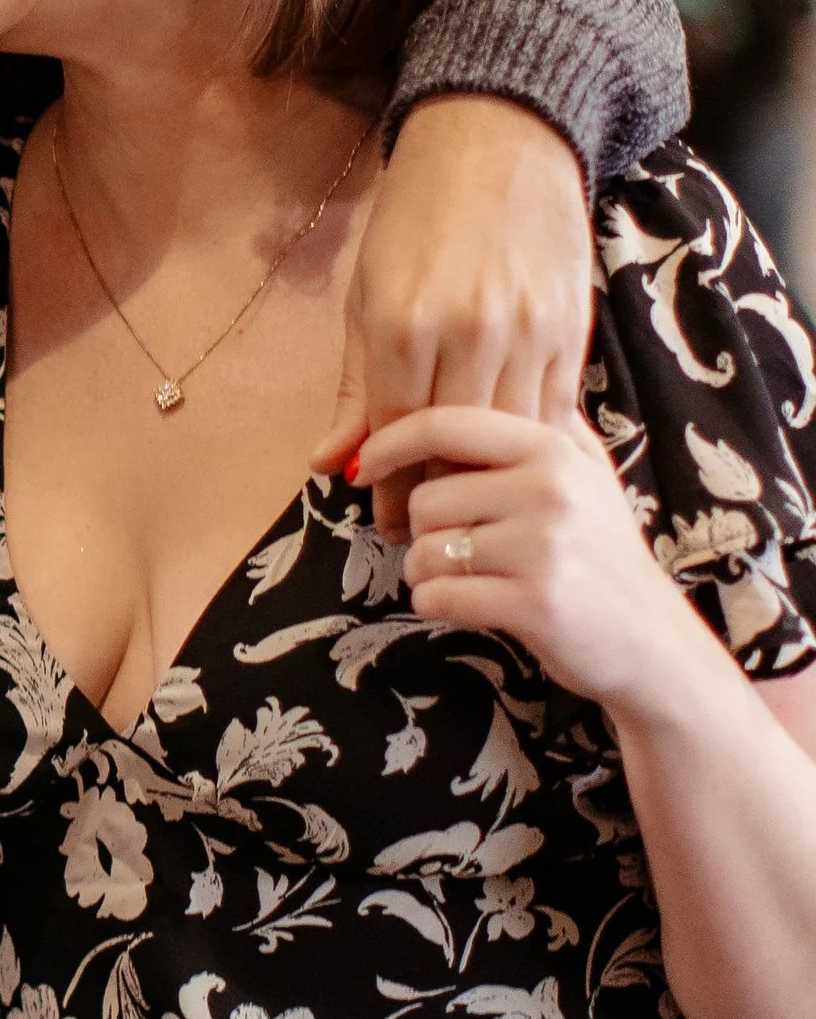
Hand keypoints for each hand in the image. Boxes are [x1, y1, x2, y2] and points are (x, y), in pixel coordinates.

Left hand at [319, 98, 593, 538]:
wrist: (497, 143)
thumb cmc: (415, 219)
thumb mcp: (365, 296)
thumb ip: (356, 387)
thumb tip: (328, 463)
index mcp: (404, 326)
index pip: (394, 435)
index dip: (387, 485)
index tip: (381, 518)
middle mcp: (468, 333)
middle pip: (452, 446)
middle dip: (433, 494)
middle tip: (420, 531)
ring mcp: (527, 331)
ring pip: (506, 435)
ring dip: (484, 477)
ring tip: (463, 503)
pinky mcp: (571, 327)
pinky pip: (552, 407)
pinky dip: (527, 438)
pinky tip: (511, 460)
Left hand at [358, 401, 694, 715]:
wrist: (654, 644)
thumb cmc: (604, 557)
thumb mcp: (588, 476)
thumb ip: (542, 426)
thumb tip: (473, 373)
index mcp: (552, 448)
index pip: (446, 424)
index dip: (390, 441)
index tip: (364, 465)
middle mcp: (549, 488)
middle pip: (424, 497)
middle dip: (422, 530)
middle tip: (459, 549)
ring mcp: (544, 546)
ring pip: (424, 550)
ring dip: (426, 572)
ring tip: (469, 579)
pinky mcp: (534, 603)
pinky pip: (436, 596)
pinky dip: (436, 605)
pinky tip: (470, 606)